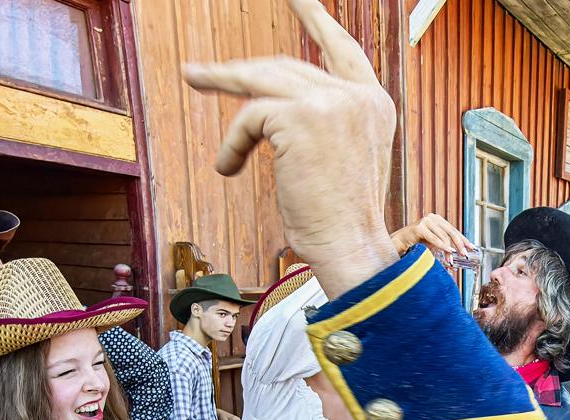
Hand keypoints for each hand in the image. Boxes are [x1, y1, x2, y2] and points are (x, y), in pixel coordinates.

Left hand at [185, 0, 398, 296]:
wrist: (351, 247)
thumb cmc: (342, 220)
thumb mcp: (341, 160)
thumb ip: (322, 125)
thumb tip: (271, 108)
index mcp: (374, 105)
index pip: (342, 49)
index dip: (316, 20)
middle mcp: (359, 96)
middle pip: (288, 65)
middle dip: (241, 69)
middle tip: (204, 70)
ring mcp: (332, 102)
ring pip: (264, 79)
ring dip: (224, 81)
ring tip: (195, 79)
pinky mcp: (301, 116)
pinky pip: (250, 115)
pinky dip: (234, 142)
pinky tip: (229, 167)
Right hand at [392, 213, 476, 264]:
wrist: (397, 244)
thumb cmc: (415, 245)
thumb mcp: (433, 243)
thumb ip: (445, 245)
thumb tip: (459, 253)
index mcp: (437, 220)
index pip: (454, 230)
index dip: (464, 240)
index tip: (472, 248)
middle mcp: (433, 218)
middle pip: (451, 232)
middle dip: (460, 244)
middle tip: (465, 255)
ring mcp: (426, 221)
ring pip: (444, 236)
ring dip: (449, 250)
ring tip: (451, 260)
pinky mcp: (419, 227)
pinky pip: (434, 238)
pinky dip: (442, 246)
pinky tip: (448, 252)